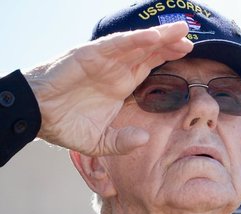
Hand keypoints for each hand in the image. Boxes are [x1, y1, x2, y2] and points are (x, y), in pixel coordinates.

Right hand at [23, 22, 192, 155]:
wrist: (36, 116)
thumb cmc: (64, 124)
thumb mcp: (100, 141)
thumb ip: (123, 142)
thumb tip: (144, 139)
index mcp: (119, 84)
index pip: (149, 66)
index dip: (168, 58)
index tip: (189, 53)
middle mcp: (114, 69)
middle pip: (147, 51)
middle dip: (169, 43)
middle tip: (191, 36)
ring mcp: (102, 60)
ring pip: (135, 44)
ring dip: (158, 36)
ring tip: (179, 30)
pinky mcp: (88, 56)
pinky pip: (115, 45)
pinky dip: (134, 40)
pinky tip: (153, 37)